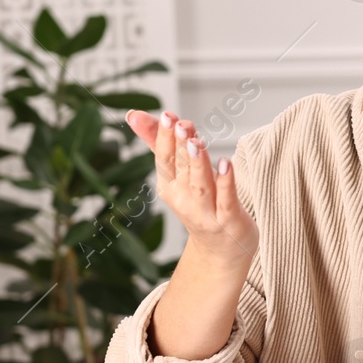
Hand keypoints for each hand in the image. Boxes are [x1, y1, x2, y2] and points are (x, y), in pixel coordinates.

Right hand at [124, 109, 257, 265]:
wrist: (221, 248)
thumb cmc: (201, 202)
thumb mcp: (180, 173)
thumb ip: (160, 141)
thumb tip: (133, 115)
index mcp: (170, 186)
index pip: (164, 159)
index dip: (165, 137)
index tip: (167, 115)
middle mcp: (184, 200)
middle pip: (181, 169)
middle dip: (179, 146)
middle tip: (180, 124)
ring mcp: (206, 212)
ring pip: (200, 184)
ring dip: (198, 162)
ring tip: (195, 142)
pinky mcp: (229, 219)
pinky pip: (226, 200)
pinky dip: (226, 182)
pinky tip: (226, 163)